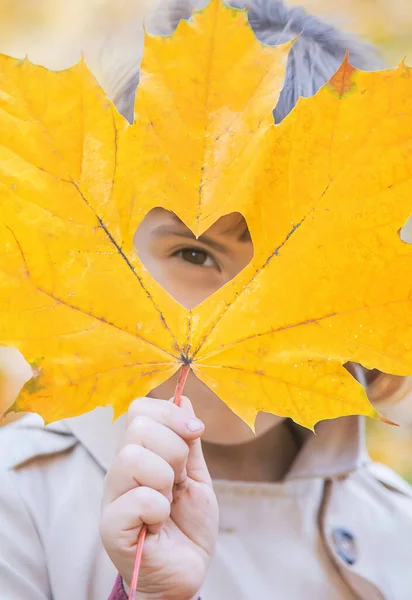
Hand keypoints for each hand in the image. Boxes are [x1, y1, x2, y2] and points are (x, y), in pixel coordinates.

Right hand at [100, 395, 218, 599]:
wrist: (186, 572)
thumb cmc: (188, 525)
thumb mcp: (197, 475)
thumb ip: (188, 440)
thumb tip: (183, 397)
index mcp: (140, 452)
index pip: (139, 409)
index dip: (170, 413)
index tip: (196, 430)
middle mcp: (120, 470)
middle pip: (139, 428)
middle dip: (175, 450)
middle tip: (179, 479)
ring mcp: (112, 497)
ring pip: (133, 457)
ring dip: (165, 480)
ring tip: (168, 502)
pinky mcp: (111, 526)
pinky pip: (138, 498)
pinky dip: (160, 508)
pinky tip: (159, 522)